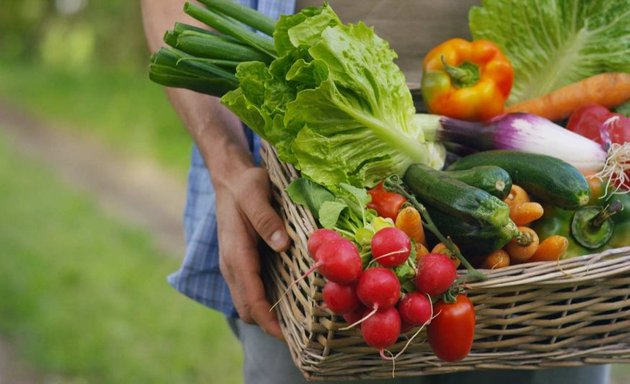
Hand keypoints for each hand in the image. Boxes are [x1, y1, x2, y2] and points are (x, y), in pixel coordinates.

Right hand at [215, 166, 289, 339]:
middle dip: (270, 325)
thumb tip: (282, 245)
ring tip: (298, 322)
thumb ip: (266, 219)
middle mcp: (231, 265)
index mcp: (236, 253)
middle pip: (247, 309)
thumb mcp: (255, 193)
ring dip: (267, 316)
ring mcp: (233, 265)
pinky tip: (288, 298)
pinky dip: (265, 302)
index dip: (269, 322)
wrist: (229, 177)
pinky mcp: (240, 262)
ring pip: (247, 302)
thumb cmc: (245, 184)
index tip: (289, 337)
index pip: (251, 299)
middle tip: (302, 333)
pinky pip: (250, 290)